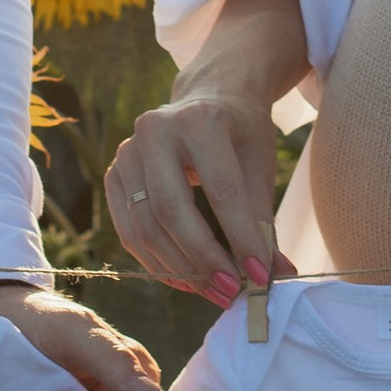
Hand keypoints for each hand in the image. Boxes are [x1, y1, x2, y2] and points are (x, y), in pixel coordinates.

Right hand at [105, 89, 294, 307]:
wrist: (209, 98)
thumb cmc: (239, 133)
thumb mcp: (259, 164)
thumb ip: (262, 219)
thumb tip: (276, 275)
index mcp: (200, 120)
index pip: (220, 189)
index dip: (240, 237)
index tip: (260, 276)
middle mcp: (154, 130)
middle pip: (172, 209)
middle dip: (203, 259)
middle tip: (230, 292)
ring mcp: (127, 151)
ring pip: (145, 226)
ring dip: (178, 268)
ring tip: (211, 291)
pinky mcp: (114, 173)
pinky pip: (129, 230)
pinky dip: (156, 261)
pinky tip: (184, 279)